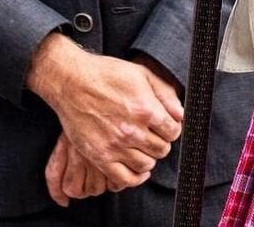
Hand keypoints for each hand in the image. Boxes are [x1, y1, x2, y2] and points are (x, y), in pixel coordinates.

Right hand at [26, 34, 183, 191]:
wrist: (72, 82)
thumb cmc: (107, 74)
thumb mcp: (142, 74)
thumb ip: (165, 94)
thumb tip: (180, 114)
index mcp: (146, 109)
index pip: (173, 131)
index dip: (172, 128)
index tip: (166, 126)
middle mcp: (132, 131)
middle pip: (161, 149)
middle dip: (161, 142)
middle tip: (154, 135)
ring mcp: (115, 146)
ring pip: (146, 165)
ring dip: (148, 157)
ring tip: (143, 148)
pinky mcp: (99, 157)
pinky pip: (124, 179)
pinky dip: (134, 178)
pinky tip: (136, 167)